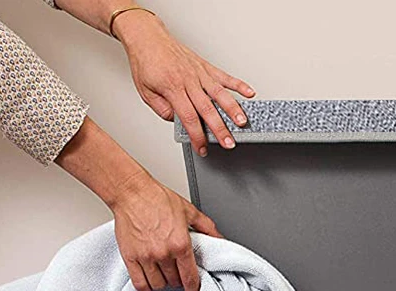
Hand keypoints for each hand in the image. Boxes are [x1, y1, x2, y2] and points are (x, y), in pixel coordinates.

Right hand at [109, 170, 221, 290]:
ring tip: (163, 272)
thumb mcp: (188, 210)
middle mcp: (163, 253)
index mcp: (180, 244)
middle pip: (174, 282)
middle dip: (178, 280)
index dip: (194, 290)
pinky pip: (140, 284)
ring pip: (158, 285)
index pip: (190, 278)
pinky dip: (146, 286)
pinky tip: (149, 278)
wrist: (131, 191)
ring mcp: (146, 257)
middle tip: (176, 271)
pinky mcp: (130, 257)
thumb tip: (220, 239)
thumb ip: (206, 227)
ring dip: (162, 282)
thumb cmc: (157, 198)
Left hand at [112, 11, 254, 155]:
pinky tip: (249, 93)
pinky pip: (224, 76)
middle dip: (220, 129)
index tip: (202, 148)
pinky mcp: (205, 66)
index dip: (197, 136)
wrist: (147, 36)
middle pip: (207, 109)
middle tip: (228, 142)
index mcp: (172, 88)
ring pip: (219, 93)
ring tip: (242, 122)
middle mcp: (188, 80)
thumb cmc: (146, 63)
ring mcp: (199, 72)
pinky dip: (238, 84)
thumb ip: (163, 110)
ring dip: (233, 109)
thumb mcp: (146, 92)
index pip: (188, 118)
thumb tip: (179, 122)